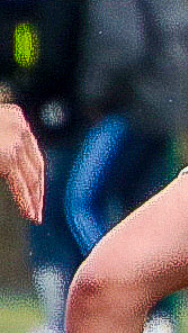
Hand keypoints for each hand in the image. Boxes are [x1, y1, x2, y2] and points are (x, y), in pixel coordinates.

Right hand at [0, 103, 43, 222]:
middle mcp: (19, 125)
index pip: (31, 150)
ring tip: (34, 215)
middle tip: (38, 208)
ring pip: (32, 174)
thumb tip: (10, 166)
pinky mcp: (6, 155)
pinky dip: (26, 200)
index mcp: (14, 116)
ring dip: (34, 198)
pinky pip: (20, 182)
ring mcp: (14, 139)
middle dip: (37, 188)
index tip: (37, 191)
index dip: (35, 173)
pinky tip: (29, 213)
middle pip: (35, 162)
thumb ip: (2, 143)